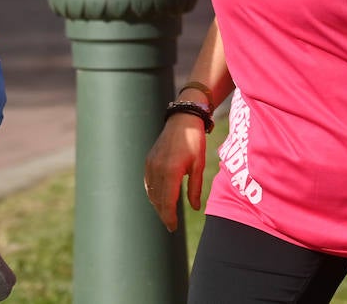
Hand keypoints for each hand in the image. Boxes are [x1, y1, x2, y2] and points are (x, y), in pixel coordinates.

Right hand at [144, 114, 207, 231]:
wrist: (183, 119)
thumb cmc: (194, 140)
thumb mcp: (198, 164)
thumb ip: (195, 188)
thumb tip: (195, 208)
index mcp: (171, 171)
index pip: (167, 201)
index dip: (169, 217)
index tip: (173, 228)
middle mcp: (157, 169)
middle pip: (157, 200)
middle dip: (163, 214)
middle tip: (171, 224)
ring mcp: (150, 165)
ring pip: (151, 192)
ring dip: (158, 205)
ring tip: (167, 214)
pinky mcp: (148, 161)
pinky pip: (148, 183)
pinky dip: (153, 194)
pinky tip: (160, 198)